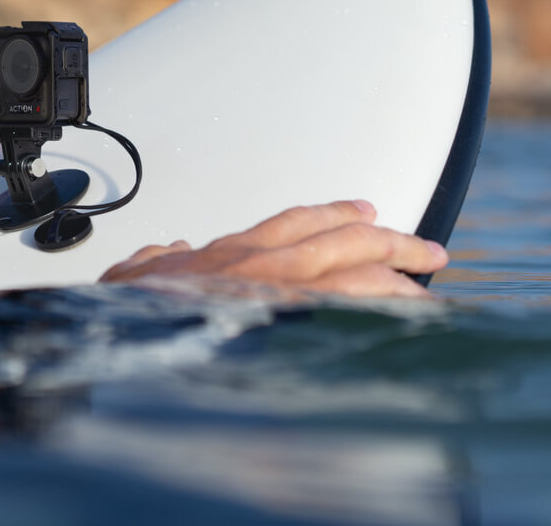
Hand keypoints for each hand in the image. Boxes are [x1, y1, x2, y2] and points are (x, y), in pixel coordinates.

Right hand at [100, 200, 446, 297]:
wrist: (124, 337)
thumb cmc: (129, 314)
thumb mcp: (133, 278)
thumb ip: (156, 260)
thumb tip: (170, 250)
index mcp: (228, 252)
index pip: (295, 220)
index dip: (335, 213)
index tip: (364, 212)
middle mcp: (260, 263)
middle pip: (342, 238)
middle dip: (392, 240)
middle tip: (426, 249)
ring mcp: (277, 292)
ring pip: (355, 269)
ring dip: (398, 270)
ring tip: (427, 279)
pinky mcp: (286, 322)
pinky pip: (350, 308)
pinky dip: (383, 308)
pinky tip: (407, 315)